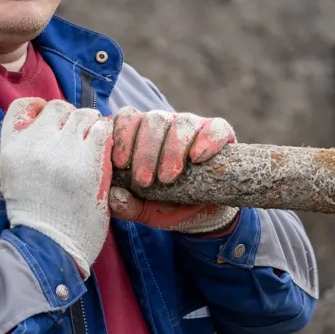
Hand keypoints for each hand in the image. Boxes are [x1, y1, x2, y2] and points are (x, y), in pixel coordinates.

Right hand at [0, 98, 113, 277]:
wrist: (50, 245)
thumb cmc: (36, 214)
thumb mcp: (13, 176)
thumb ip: (23, 147)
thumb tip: (42, 116)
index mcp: (12, 147)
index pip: (23, 106)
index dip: (39, 109)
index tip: (49, 123)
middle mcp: (36, 143)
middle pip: (58, 107)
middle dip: (69, 119)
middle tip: (76, 141)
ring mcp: (64, 150)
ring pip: (84, 114)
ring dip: (91, 127)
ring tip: (91, 148)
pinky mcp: (90, 161)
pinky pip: (103, 129)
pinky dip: (106, 137)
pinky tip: (104, 154)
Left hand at [107, 108, 239, 234]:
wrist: (206, 215)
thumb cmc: (169, 206)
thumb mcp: (145, 211)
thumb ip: (126, 205)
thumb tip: (113, 196)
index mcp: (142, 135)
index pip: (128, 118)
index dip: (122, 136)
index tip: (122, 164)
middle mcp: (167, 125)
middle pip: (154, 119)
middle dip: (146, 151)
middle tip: (144, 180)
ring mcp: (195, 127)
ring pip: (181, 122)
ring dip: (172, 150)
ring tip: (169, 177)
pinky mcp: (221, 134)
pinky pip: (216, 127)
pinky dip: (207, 140)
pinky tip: (198, 158)